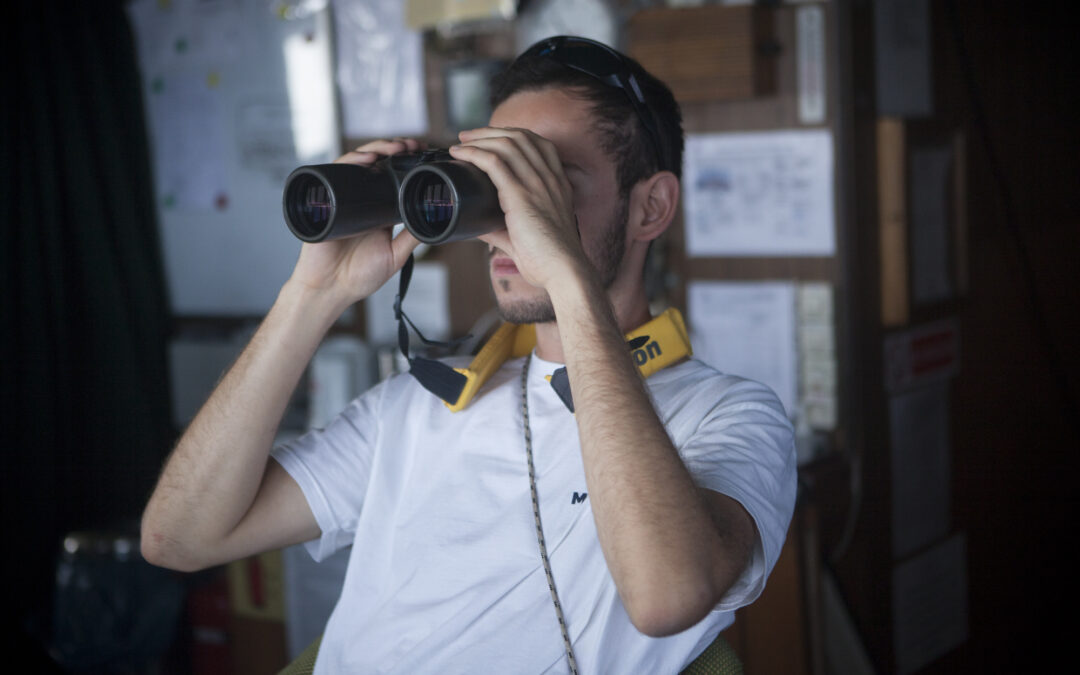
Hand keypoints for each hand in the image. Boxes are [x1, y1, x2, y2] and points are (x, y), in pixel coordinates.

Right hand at [289, 139, 422, 306]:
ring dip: (378, 149)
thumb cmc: (359, 276)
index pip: (394, 176)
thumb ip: (412, 237)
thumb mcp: (395, 255)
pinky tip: (367, 158)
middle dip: (397, 149)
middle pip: (378, 163)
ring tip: (395, 147)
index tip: (425, 154)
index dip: (408, 162)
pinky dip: (351, 161)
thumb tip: (436, 218)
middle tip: (415, 145)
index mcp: (379, 210)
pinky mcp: (326, 199)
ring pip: (359, 162)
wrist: (330, 289)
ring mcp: (342, 197)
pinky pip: (336, 173)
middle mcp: (361, 199)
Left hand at [449, 127, 588, 290]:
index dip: (512, 135)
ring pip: (506, 143)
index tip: (490, 140)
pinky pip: (494, 162)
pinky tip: (461, 153)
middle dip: (490, 131)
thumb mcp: (526, 238)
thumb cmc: (549, 261)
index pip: (538, 144)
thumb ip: (501, 230)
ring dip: (480, 138)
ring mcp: (537, 184)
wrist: (564, 272)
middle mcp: (550, 178)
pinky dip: (474, 153)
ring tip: (461, 141)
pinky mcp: (521, 195)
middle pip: (520, 137)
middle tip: (467, 136)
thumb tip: (477, 228)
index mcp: (557, 184)